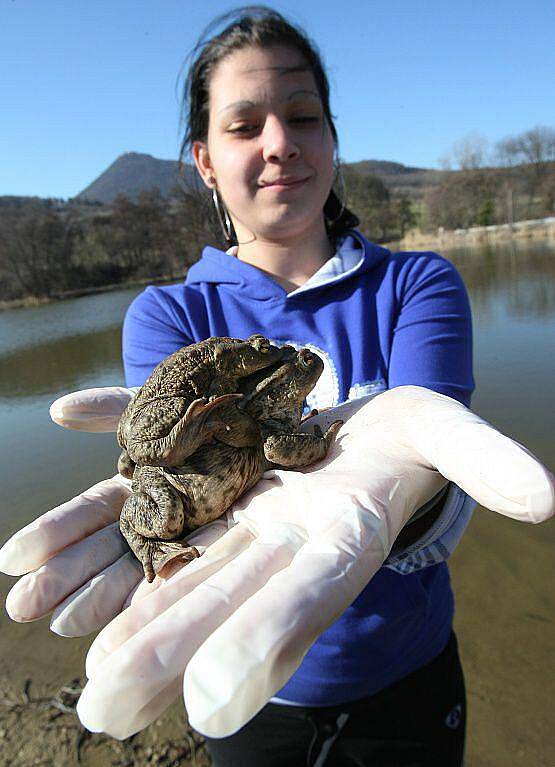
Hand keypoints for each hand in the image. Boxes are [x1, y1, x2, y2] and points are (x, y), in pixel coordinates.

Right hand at [0, 387, 251, 635]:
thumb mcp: (164, 403)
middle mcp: (168, 514)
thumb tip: (58, 410)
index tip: (12, 559)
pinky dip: (170, 597)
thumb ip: (115, 409)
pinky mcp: (239, 544)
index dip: (56, 534)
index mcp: (145, 482)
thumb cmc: (220, 405)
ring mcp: (201, 532)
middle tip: (23, 605)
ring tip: (68, 622)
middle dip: (69, 576)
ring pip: (148, 569)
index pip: (94, 513)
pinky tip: (140, 619)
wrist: (283, 409)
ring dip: (107, 598)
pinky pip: (202, 571)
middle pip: (112, 550)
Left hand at [73, 387, 553, 739]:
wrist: (365, 432)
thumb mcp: (443, 427)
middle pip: (233, 604)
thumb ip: (482, 456)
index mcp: (347, 536)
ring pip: (196, 588)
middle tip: (110, 708)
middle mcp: (293, 551)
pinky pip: (180, 550)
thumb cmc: (411, 433)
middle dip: (175, 652)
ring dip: (144, 634)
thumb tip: (546, 496)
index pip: (310, 594)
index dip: (268, 639)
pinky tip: (97, 623)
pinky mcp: (226, 514)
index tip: (215, 698)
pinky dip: (142, 586)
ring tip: (92, 690)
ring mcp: (254, 537)